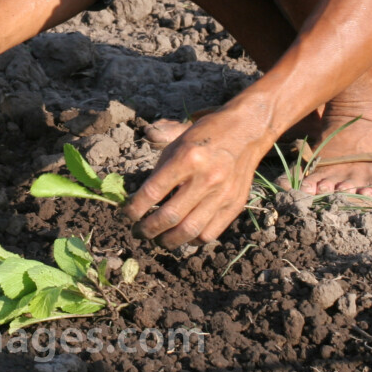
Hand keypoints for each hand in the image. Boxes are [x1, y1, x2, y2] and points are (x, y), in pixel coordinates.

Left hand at [122, 109, 268, 248]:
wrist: (245, 131)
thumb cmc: (205, 134)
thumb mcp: (177, 141)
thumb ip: (160, 169)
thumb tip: (139, 197)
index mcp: (187, 158)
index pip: (153, 192)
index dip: (134, 208)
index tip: (126, 214)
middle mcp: (206, 178)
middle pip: (169, 217)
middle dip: (148, 229)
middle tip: (138, 232)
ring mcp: (222, 194)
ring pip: (189, 231)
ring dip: (168, 240)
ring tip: (158, 239)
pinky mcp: (234, 205)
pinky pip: (210, 233)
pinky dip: (192, 240)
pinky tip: (182, 235)